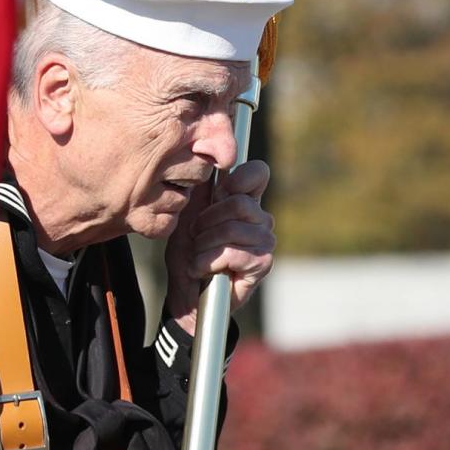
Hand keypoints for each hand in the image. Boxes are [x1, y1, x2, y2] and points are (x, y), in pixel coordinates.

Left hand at [165, 159, 274, 331]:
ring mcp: (265, 241)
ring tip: (198, 255)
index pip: (258, 172)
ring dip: (204, 245)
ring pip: (232, 229)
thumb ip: (201, 188)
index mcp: (245, 201)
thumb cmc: (187, 252)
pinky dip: (208, 262)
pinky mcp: (263, 263)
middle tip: (195, 237)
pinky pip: (232, 252)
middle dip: (206, 221)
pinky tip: (204, 270)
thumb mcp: (187, 214)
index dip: (237, 178)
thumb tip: (207, 156)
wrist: (185, 292)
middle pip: (238, 203)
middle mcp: (260, 218)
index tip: (217, 193)